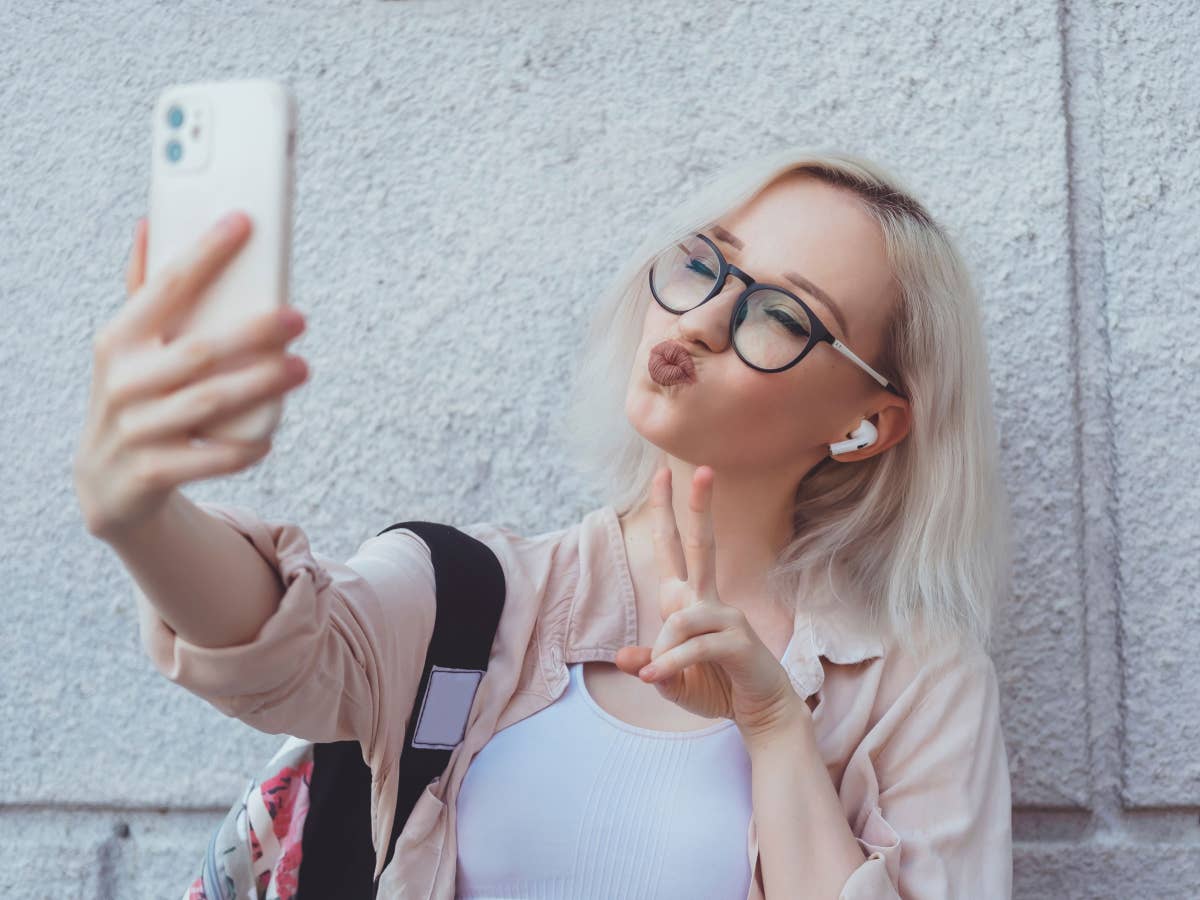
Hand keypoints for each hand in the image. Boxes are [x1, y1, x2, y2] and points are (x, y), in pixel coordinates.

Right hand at [72, 212, 309, 539]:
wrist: (108, 482)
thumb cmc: (133, 396)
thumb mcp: (128, 348)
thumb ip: (144, 291)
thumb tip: (152, 223)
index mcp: (118, 339)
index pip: (166, 286)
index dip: (205, 253)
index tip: (245, 221)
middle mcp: (122, 381)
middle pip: (200, 349)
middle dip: (254, 332)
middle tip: (299, 317)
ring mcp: (136, 428)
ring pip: (210, 402)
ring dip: (262, 385)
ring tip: (301, 367)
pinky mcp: (153, 471)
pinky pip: (210, 458)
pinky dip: (243, 447)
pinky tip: (268, 436)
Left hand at [614, 465, 807, 744]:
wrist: (758, 711)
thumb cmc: (715, 687)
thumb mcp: (669, 681)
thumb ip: (649, 667)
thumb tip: (624, 658)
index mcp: (687, 601)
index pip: (673, 548)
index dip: (667, 511)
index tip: (662, 473)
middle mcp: (707, 601)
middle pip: (700, 546)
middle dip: (698, 508)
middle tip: (702, 468)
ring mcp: (727, 618)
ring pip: (682, 617)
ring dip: (663, 650)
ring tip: (657, 677)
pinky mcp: (738, 642)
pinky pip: (694, 646)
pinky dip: (671, 664)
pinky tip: (658, 678)